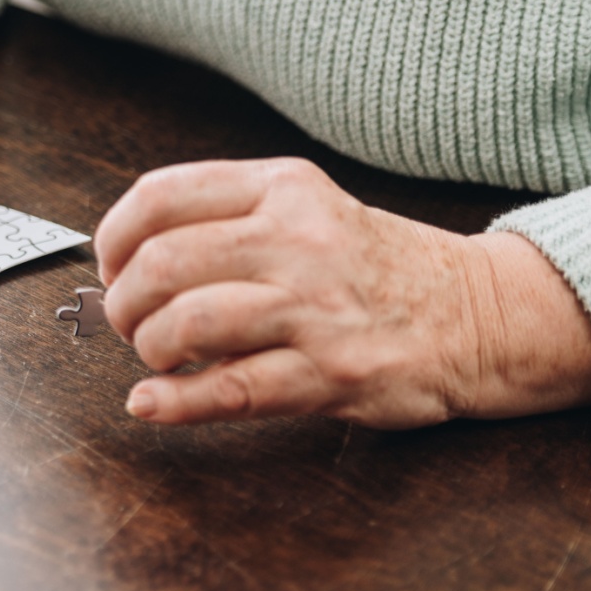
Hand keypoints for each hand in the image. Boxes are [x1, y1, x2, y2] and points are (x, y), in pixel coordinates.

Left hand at [94, 158, 590, 427]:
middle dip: (124, 302)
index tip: (110, 266)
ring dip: (150, 347)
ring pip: (189, 323)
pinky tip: (150, 402)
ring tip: (157, 355)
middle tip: (128, 321)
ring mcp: (315, 308)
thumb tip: (125, 257)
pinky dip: (175, 401)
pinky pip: (231, 389)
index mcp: (282, 188)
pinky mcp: (331, 372)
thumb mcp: (304, 208)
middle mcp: (297, 240)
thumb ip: (226, 219)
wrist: (480, 313)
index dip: (114, 237)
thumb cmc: (371, 265)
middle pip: (163, 263)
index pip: (161, 196)